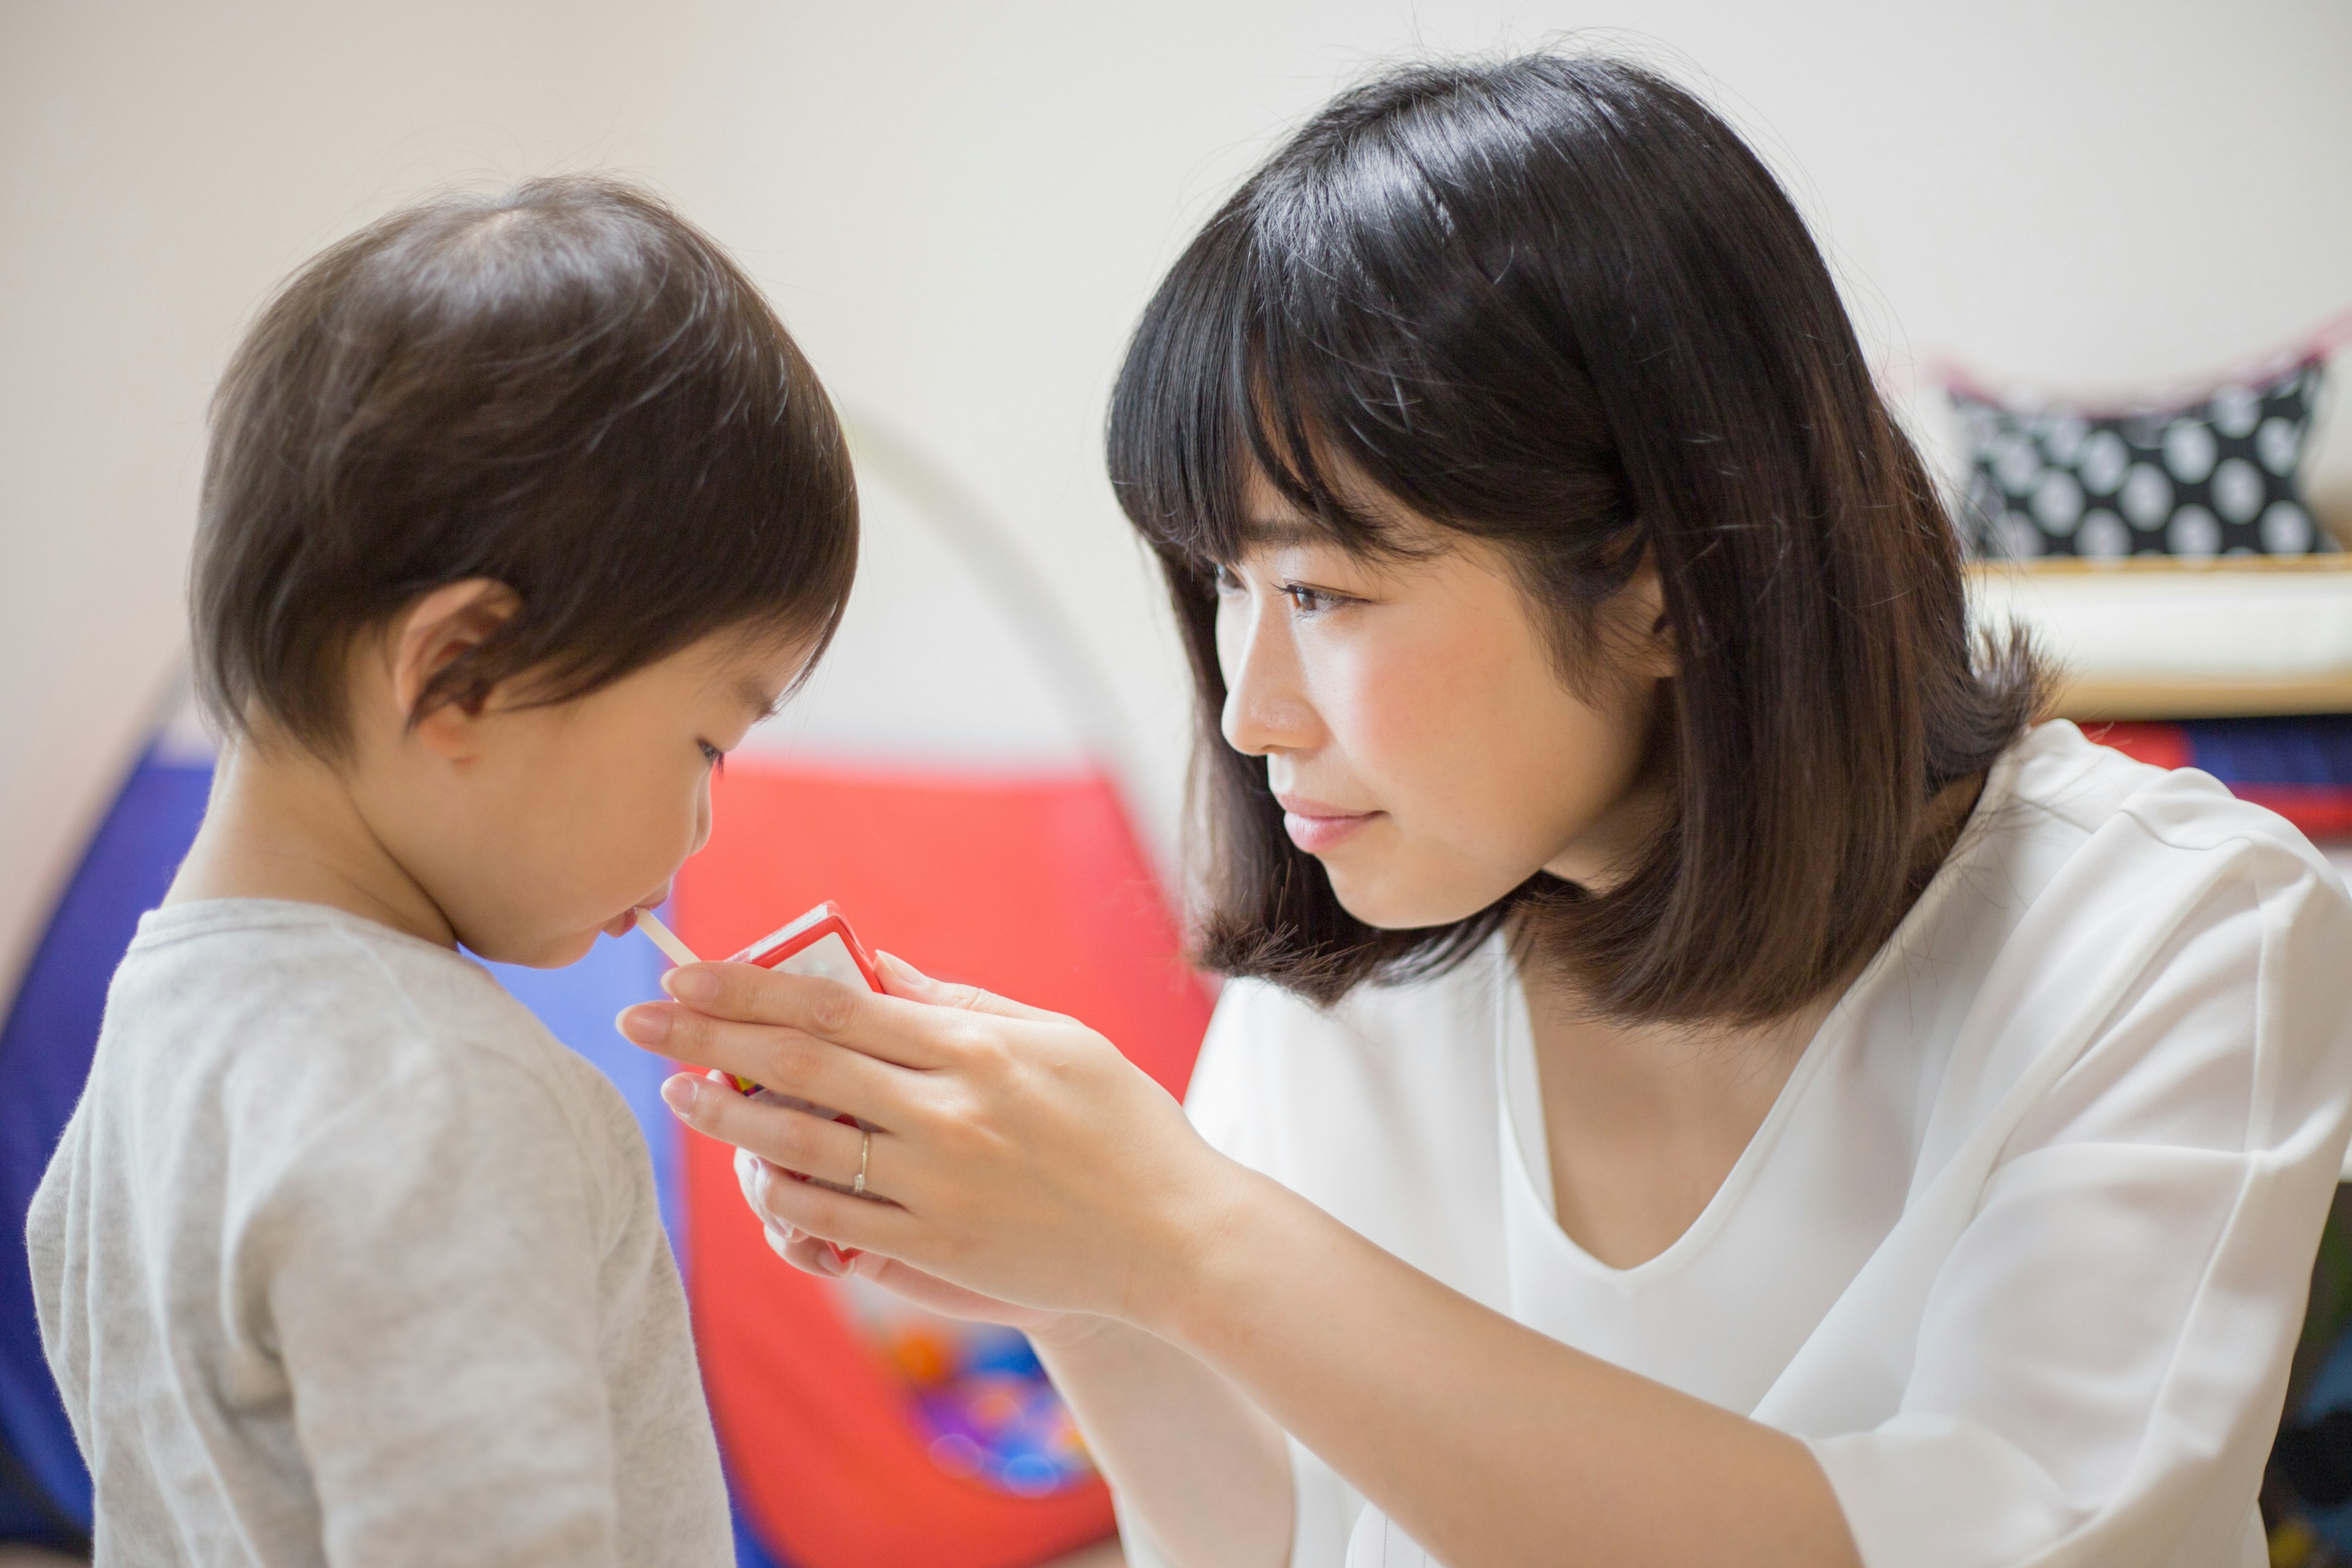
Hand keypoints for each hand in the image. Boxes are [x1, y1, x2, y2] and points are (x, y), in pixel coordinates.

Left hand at [617, 952, 1247, 1331]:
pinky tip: (749, 1170)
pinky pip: (830, 1219)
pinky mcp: (934, 1248)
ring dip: (725, 1117)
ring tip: (677, 1092)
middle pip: (798, 1068)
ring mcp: (936, 1186)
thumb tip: (876, 968)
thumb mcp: (1057, 1038)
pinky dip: (779, 1193)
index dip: (749, 987)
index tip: (686, 971)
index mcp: (975, 1048)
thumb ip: (961, 1003)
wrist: (1174, 1237)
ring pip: (798, 1147)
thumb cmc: (1121, 1123)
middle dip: (707, 1038)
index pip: (834, 1008)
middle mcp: (947, 1113)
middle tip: (640, 1019)